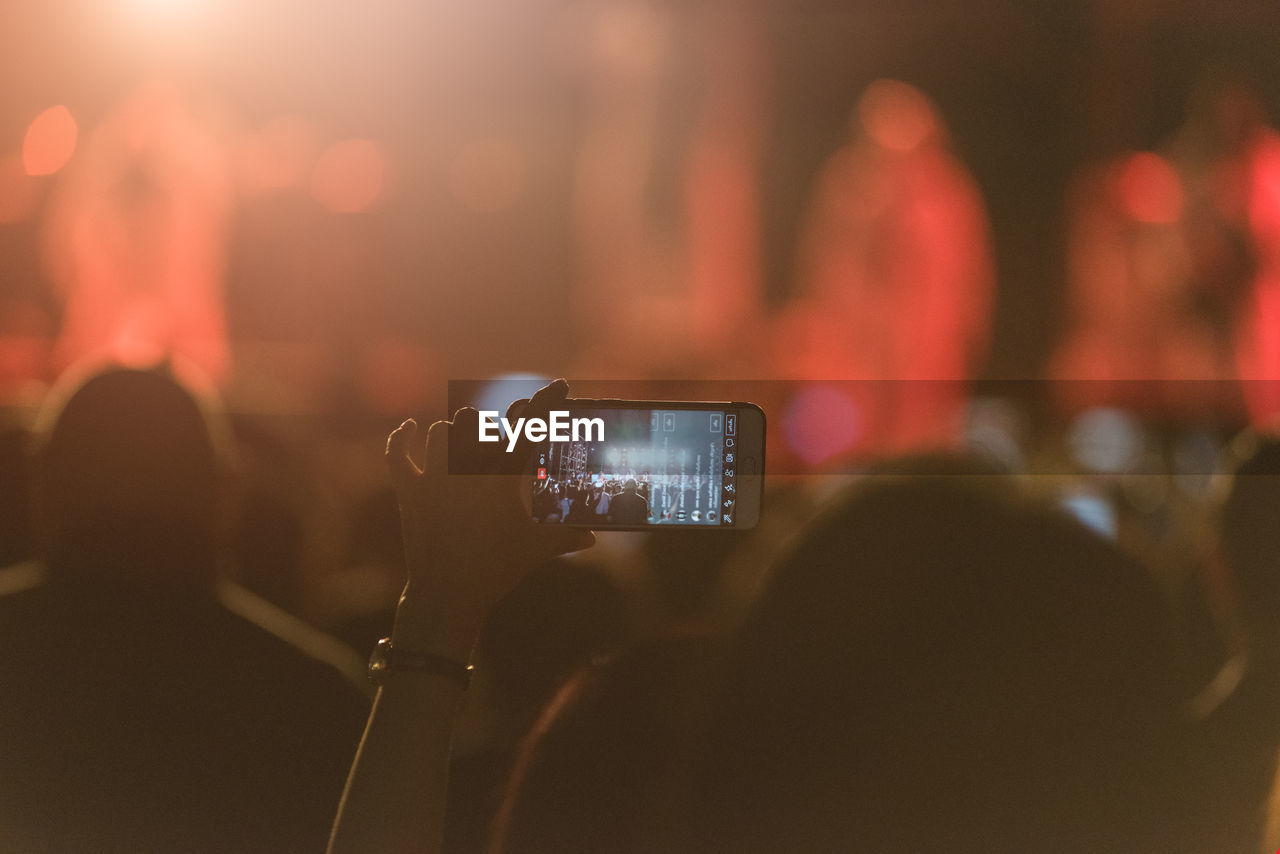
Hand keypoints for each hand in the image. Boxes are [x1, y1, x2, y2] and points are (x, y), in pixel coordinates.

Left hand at [384, 379, 594, 660]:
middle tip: (497, 446)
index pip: (530, 426)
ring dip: (452, 436)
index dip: (546, 402)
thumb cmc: (497, 569)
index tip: (558, 387)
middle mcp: (467, 467)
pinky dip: (401, 439)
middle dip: (488, 431)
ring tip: (461, 450)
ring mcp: (434, 476)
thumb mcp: (537, 549)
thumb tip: (593, 538)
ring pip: (441, 431)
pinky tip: (408, 430)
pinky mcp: (409, 490)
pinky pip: (398, 453)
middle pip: (478, 423)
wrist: (450, 594)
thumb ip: (567, 537)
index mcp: (503, 475)